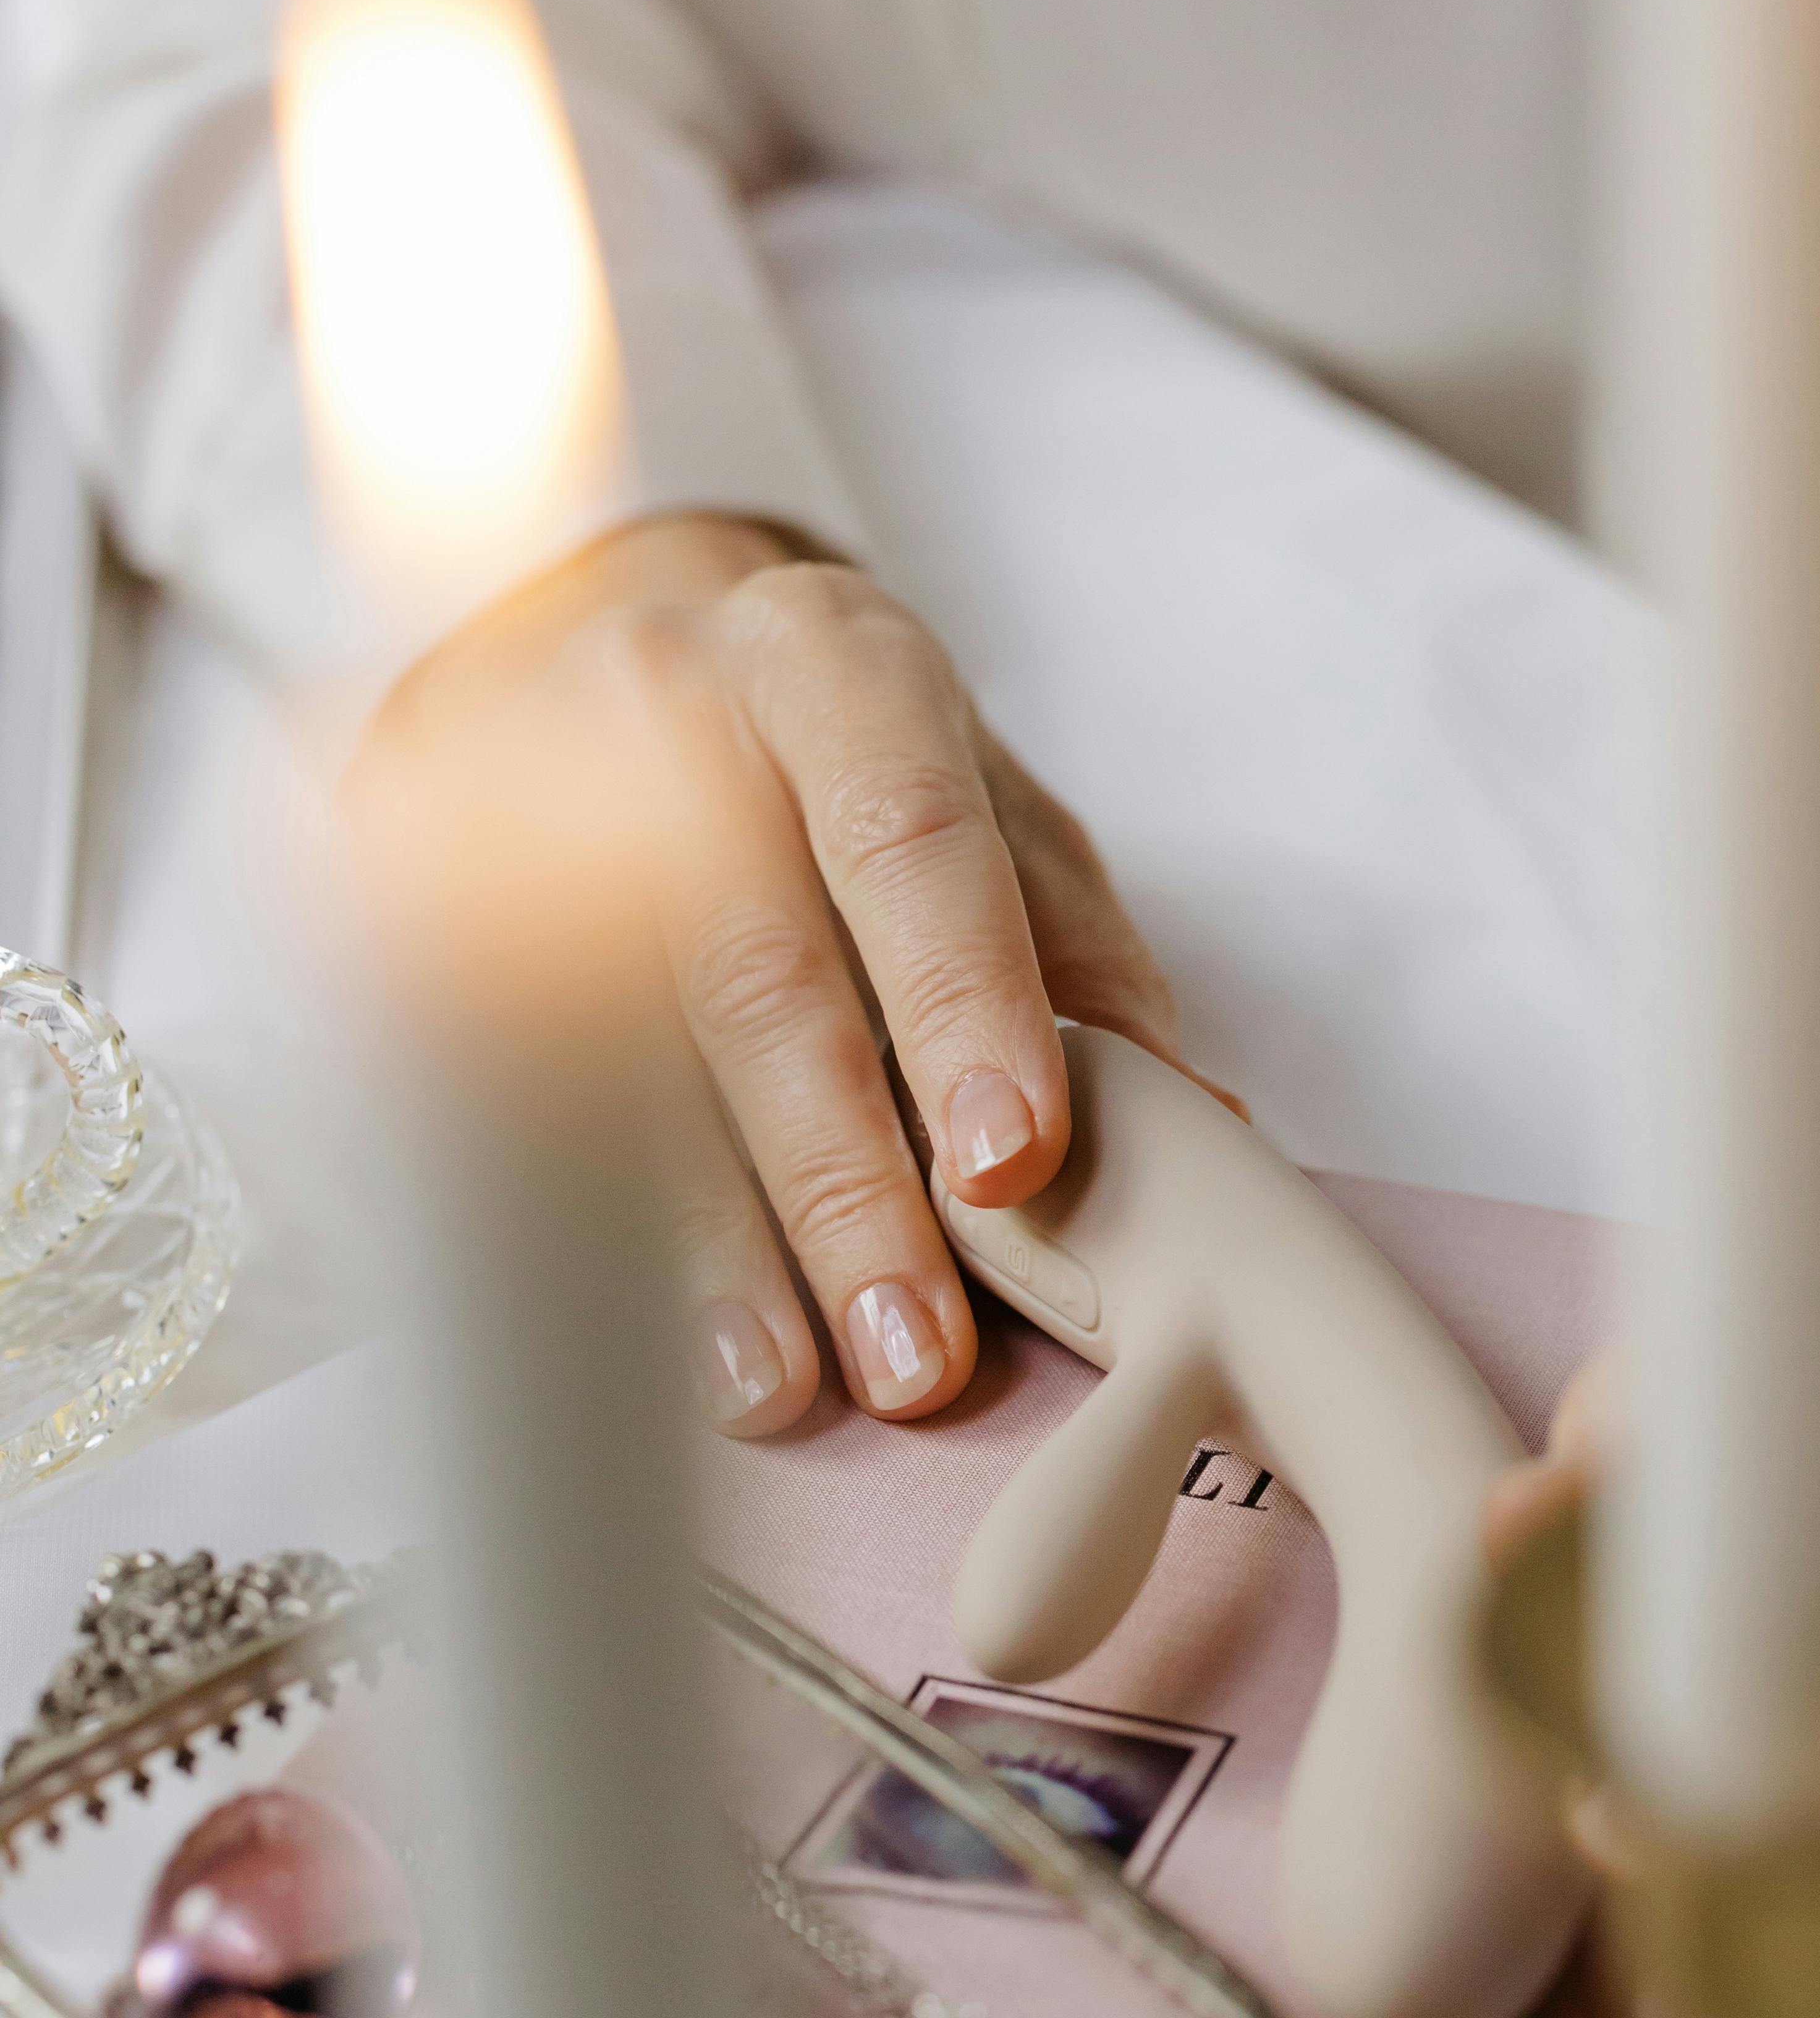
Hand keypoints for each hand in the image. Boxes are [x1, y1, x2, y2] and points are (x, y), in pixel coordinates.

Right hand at [368, 510, 1209, 1432]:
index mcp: (837, 670)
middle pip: (755, 971)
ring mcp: (525, 803)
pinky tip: (654, 1332)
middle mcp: (672, 717)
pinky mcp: (427, 898)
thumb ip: (1076, 957)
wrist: (610, 629)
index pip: (907, 837)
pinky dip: (599, 1223)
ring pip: (622, 1054)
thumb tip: (1194, 1135)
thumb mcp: (981, 805)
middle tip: (915, 1350)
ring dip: (712, 1241)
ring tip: (784, 1388)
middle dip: (838, 1180)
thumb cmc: (838, 754)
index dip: (962, 1005)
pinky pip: (514, 1088)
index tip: (1014, 1166)